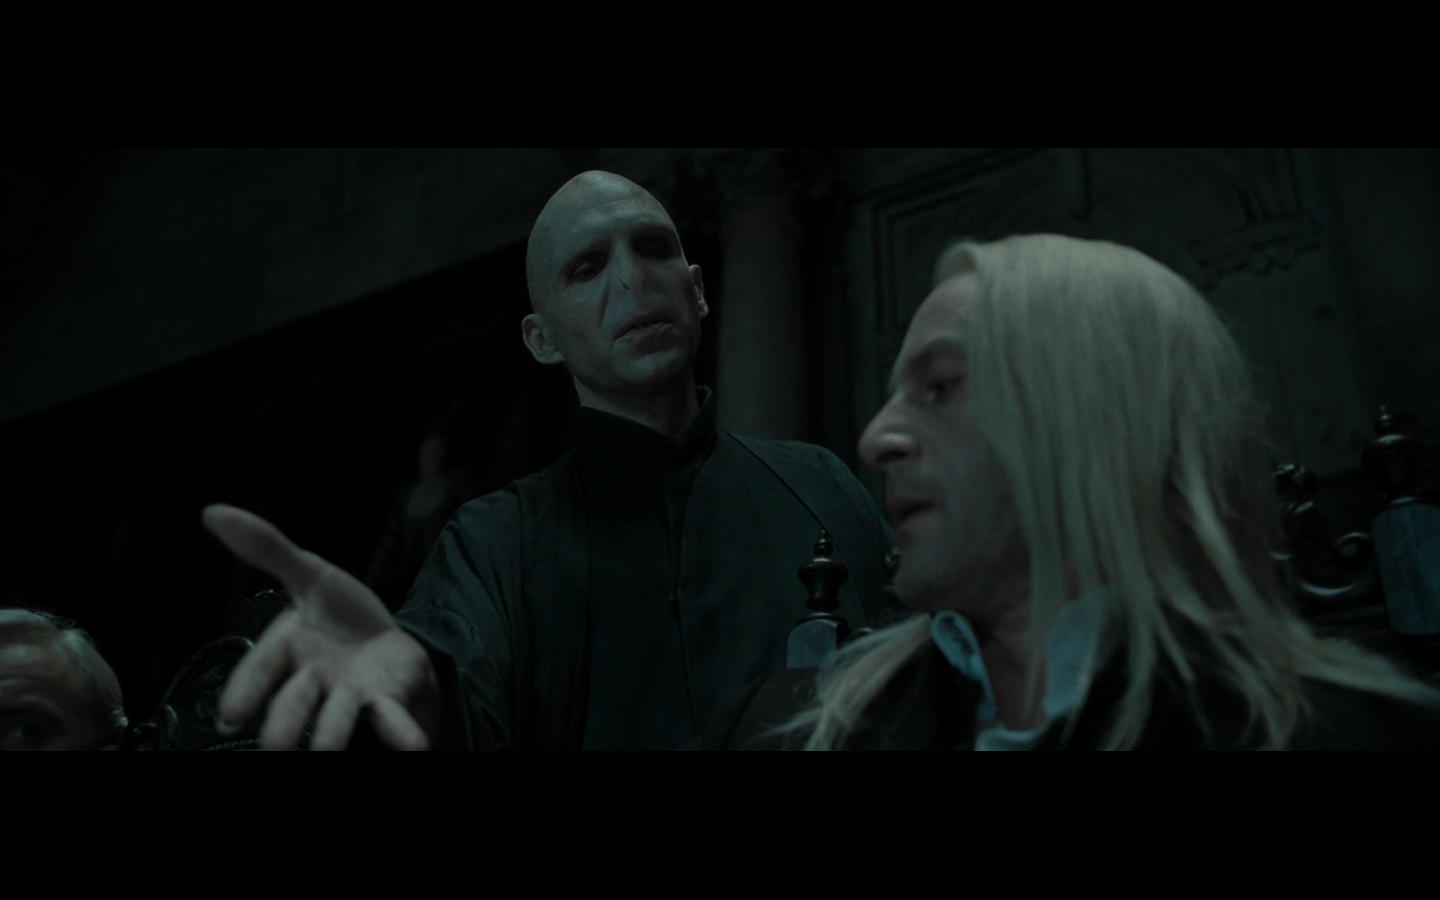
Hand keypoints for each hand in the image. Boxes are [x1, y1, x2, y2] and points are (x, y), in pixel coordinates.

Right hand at [203, 504, 438, 749]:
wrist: (386, 641)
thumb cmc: (337, 615)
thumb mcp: (308, 574)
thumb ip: (266, 548)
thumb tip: (212, 511)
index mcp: (288, 650)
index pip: (260, 669)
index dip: (244, 691)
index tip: (229, 715)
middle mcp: (314, 682)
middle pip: (294, 704)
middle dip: (283, 724)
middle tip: (273, 748)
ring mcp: (350, 696)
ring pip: (337, 720)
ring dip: (330, 738)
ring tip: (324, 754)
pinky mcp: (387, 700)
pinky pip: (392, 720)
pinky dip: (402, 735)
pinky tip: (414, 747)